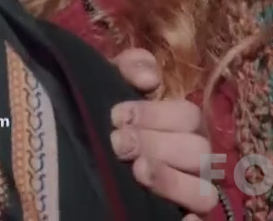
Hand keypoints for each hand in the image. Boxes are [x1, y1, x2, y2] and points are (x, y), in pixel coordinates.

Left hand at [112, 49, 219, 218]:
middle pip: (198, 150)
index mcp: (179, 127)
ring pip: (204, 191)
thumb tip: (151, 80)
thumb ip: (130, 67)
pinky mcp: (175, 217)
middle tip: (119, 144)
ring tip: (137, 171)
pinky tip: (177, 218)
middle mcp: (190, 160)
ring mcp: (187, 193)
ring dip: (171, 180)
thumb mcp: (109, 83)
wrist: (68, 159)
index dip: (156, 114)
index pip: (188, 117)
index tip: (116, 116)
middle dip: (158, 144)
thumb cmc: (100, 121)